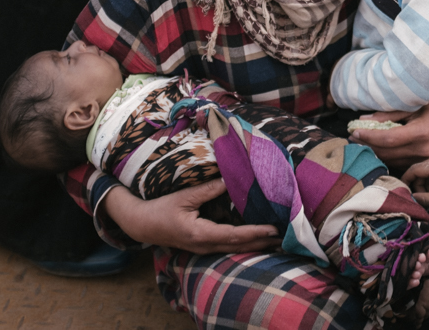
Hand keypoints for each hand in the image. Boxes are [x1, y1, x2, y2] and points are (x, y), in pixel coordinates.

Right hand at [102, 179, 281, 253]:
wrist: (143, 225)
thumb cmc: (161, 209)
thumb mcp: (184, 197)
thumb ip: (208, 190)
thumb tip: (230, 179)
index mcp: (200, 234)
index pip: (234, 235)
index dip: (255, 233)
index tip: (273, 229)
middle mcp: (205, 246)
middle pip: (239, 247)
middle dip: (262, 242)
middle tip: (285, 237)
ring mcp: (204, 249)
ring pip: (235, 250)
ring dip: (256, 245)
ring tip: (276, 240)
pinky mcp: (203, 247)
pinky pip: (228, 248)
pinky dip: (244, 244)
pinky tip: (256, 240)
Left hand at [350, 99, 428, 169]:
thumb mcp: (414, 105)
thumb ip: (390, 114)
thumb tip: (364, 120)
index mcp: (421, 132)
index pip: (388, 139)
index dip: (369, 136)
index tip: (355, 131)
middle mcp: (422, 150)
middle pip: (387, 153)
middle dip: (367, 145)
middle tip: (352, 137)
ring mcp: (424, 160)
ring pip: (392, 161)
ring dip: (374, 153)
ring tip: (361, 143)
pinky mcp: (423, 164)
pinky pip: (400, 163)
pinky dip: (386, 157)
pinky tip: (376, 149)